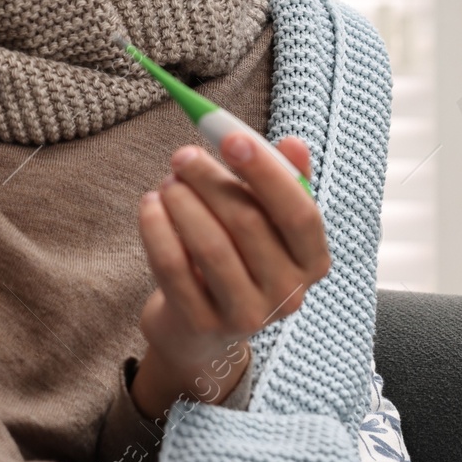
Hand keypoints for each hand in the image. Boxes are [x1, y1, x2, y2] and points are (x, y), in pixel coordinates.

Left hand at [131, 132, 330, 417]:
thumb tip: (294, 143)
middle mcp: (288, 293)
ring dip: (182, 203)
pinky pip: (173, 267)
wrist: (201, 325)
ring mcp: (246, 314)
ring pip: (210, 246)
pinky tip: (149, 206)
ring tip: (168, 182)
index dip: (266, 172)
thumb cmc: (241, 254)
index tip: (231, 137)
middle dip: (210, 180)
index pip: (299, 213)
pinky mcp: (202, 324)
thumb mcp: (268, 219)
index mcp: (313, 261)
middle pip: (249, 224)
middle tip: (182, 155)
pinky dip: (157, 229)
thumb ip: (284, 179)